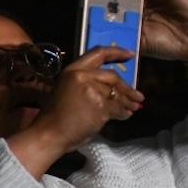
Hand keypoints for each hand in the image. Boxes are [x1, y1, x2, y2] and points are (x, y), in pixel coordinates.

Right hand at [11, 51, 143, 167]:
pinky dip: (123, 113)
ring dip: (128, 102)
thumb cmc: (55, 116)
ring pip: (117, 94)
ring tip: (134, 108)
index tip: (130, 54)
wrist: (49, 134)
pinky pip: (117, 108)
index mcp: (72, 70)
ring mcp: (92, 91)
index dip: (117, 52)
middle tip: (137, 95)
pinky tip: (125, 116)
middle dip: (127, 87)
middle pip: (113, 76)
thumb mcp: (66, 90)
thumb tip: (110, 87)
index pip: (98, 53)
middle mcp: (83, 77)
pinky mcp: (100, 106)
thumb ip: (85, 83)